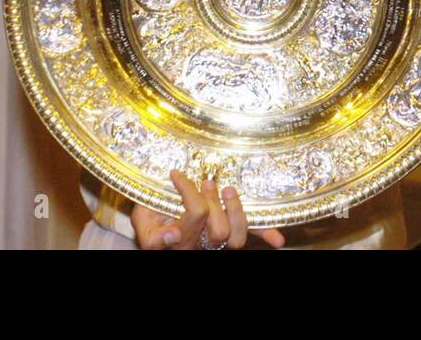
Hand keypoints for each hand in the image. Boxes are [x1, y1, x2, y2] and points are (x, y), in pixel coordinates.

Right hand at [130, 170, 284, 249]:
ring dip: (237, 211)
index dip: (189, 192)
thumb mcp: (142, 220)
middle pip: (219, 230)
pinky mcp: (229, 233)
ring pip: (236, 238)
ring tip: (228, 190)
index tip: (177, 174)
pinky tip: (278, 239)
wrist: (154, 223)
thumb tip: (173, 234)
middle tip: (206, 182)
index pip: (195, 215)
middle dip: (215, 202)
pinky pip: (249, 234)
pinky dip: (265, 233)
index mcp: (178, 241)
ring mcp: (215, 241)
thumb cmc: (150, 216)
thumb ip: (152, 231)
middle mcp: (199, 246)